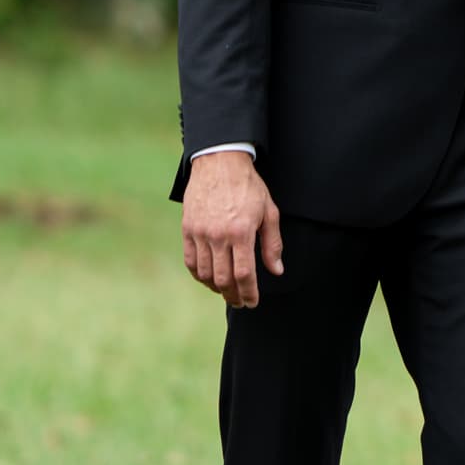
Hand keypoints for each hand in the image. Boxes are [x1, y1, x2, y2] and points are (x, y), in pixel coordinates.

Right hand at [183, 150, 285, 307]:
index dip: (249, 293)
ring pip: (205, 273)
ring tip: (226, 291)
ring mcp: (200, 233)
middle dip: (233, 296)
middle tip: (240, 302)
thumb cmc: (248, 186)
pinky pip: (190, 261)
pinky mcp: (188, 229)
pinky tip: (208, 278)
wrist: (220, 162)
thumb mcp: (269, 211)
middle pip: (223, 279)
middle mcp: (218, 235)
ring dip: (216, 288)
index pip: (244, 274)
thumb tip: (276, 270)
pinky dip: (199, 275)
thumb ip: (272, 244)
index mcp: (241, 232)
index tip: (252, 302)